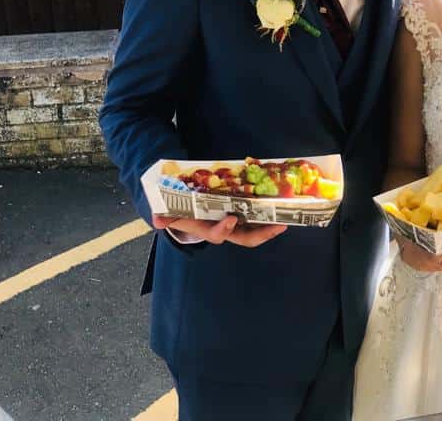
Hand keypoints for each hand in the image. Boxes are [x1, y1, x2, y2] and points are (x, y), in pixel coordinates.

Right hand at [152, 214, 286, 246]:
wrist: (185, 209)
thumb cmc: (179, 211)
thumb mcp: (169, 213)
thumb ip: (165, 216)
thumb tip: (156, 219)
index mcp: (208, 230)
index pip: (217, 234)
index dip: (224, 229)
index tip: (230, 219)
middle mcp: (225, 229)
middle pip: (245, 238)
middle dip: (261, 234)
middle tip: (277, 226)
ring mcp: (235, 223)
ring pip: (255, 230)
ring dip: (270, 227)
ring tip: (285, 220)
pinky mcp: (241, 213)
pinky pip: (257, 217)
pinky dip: (267, 213)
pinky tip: (279, 204)